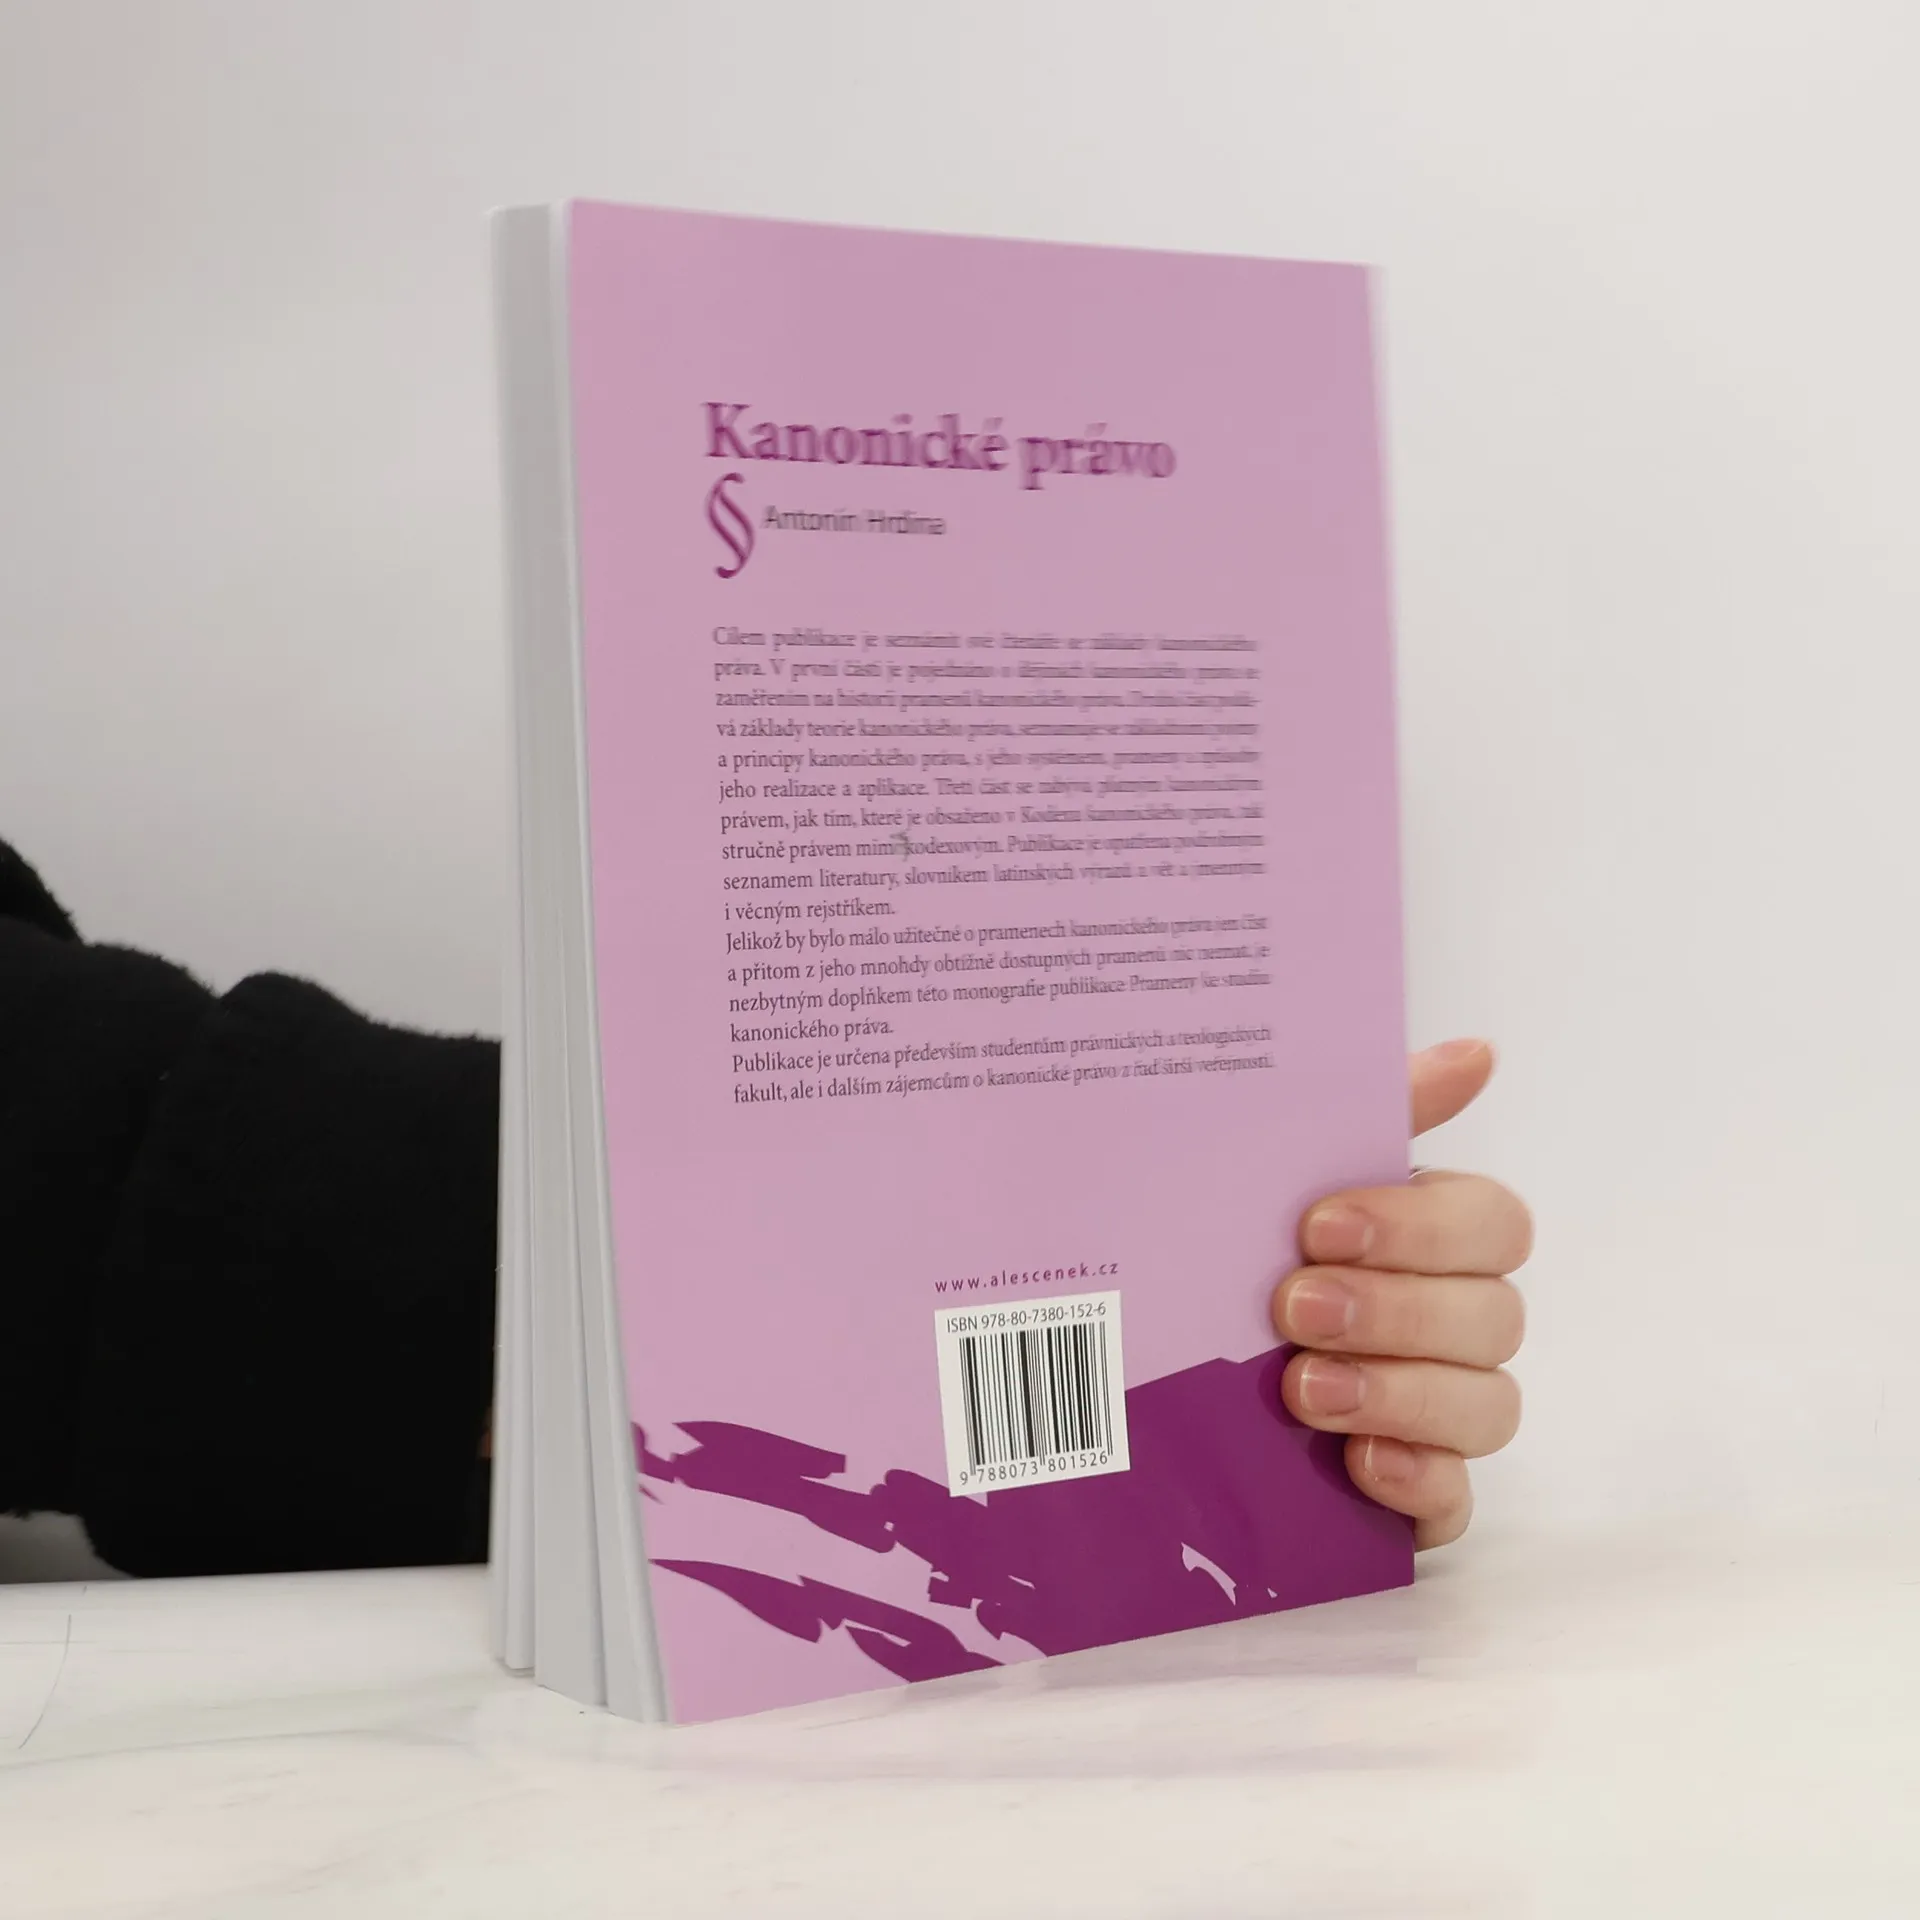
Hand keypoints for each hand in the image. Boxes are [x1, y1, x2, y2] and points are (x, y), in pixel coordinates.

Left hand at [1271, 1039, 1528, 1548]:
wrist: (1131, 1353)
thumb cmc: (1228, 1246)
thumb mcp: (1272, 1168)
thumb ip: (1368, 1108)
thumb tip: (1477, 1052)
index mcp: (1428, 1235)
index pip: (1492, 1223)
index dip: (1420, 1227)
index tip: (1319, 1224)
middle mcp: (1449, 1321)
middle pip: (1495, 1316)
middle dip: (1397, 1311)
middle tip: (1294, 1309)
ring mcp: (1439, 1413)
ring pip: (1488, 1406)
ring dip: (1401, 1393)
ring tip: (1302, 1390)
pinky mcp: (1414, 1494)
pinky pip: (1456, 1502)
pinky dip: (1417, 1481)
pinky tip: (1360, 1465)